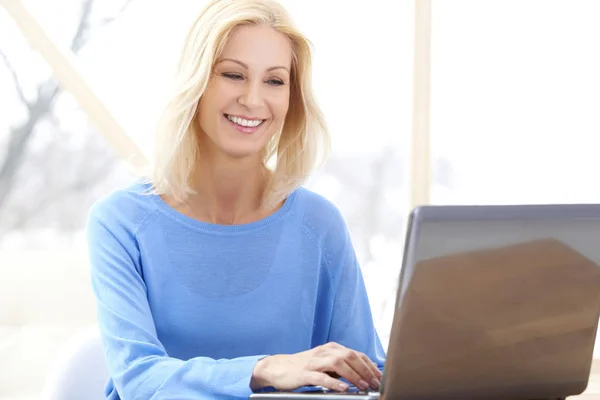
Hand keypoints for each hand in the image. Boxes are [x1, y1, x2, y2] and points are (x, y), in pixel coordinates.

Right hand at [250, 342, 382, 391]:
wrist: (278, 367)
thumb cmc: (304, 367)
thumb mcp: (325, 364)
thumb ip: (341, 367)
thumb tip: (362, 375)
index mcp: (331, 348)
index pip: (356, 354)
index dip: (369, 365)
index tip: (380, 377)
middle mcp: (325, 351)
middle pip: (350, 356)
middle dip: (365, 370)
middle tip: (375, 383)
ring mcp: (314, 361)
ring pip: (338, 363)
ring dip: (353, 375)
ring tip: (363, 386)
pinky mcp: (305, 372)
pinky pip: (321, 376)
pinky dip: (334, 382)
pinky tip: (343, 388)